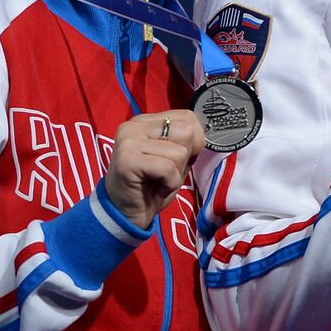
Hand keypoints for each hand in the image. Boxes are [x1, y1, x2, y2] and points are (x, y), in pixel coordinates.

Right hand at [105, 110, 205, 229]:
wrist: (126, 214)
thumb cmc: (152, 185)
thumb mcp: (174, 158)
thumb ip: (186, 141)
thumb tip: (204, 134)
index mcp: (145, 121)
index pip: (187, 117)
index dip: (194, 141)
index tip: (176, 160)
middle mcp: (133, 126)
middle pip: (186, 132)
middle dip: (185, 158)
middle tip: (165, 173)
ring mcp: (128, 141)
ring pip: (179, 152)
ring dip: (175, 174)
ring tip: (158, 181)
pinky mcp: (126, 160)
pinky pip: (167, 168)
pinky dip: (170, 184)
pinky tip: (156, 189)